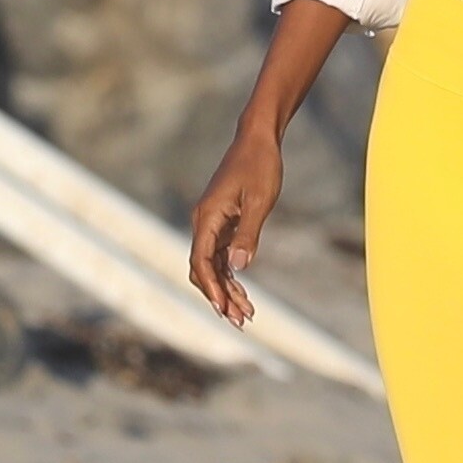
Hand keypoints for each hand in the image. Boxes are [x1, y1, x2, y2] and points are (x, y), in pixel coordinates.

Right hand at [188, 124, 283, 326]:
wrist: (258, 140)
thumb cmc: (260, 166)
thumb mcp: (260, 202)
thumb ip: (248, 235)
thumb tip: (239, 268)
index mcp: (207, 217)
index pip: (201, 261)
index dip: (212, 288)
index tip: (224, 309)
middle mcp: (204, 223)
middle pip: (203, 270)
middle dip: (219, 297)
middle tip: (240, 321)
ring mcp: (212, 225)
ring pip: (212, 267)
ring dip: (226, 291)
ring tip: (246, 315)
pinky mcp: (222, 224)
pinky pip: (220, 257)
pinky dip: (230, 276)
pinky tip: (244, 294)